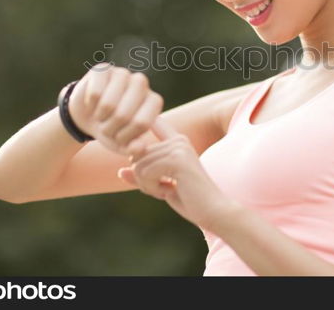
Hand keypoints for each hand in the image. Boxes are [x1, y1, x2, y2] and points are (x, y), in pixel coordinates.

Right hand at [66, 63, 163, 154]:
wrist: (89, 115)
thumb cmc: (112, 130)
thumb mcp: (123, 144)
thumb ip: (134, 149)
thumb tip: (139, 147)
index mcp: (153, 101)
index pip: (142, 123)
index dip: (126, 136)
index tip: (120, 138)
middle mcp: (141, 83)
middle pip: (123, 115)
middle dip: (110, 129)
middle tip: (107, 128)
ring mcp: (123, 73)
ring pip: (108, 104)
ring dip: (100, 118)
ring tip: (101, 118)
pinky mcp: (102, 69)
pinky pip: (95, 93)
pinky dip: (90, 106)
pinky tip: (93, 104)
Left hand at [117, 117, 238, 230]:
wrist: (213, 211)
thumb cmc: (190, 200)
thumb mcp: (160, 187)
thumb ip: (142, 177)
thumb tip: (120, 171)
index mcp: (177, 142)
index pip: (154, 124)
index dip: (141, 125)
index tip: (135, 122)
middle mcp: (178, 140)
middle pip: (137, 154)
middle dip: (142, 178)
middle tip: (163, 187)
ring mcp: (178, 148)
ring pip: (138, 164)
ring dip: (147, 184)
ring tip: (167, 190)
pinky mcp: (177, 159)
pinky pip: (145, 172)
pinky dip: (151, 187)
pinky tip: (168, 191)